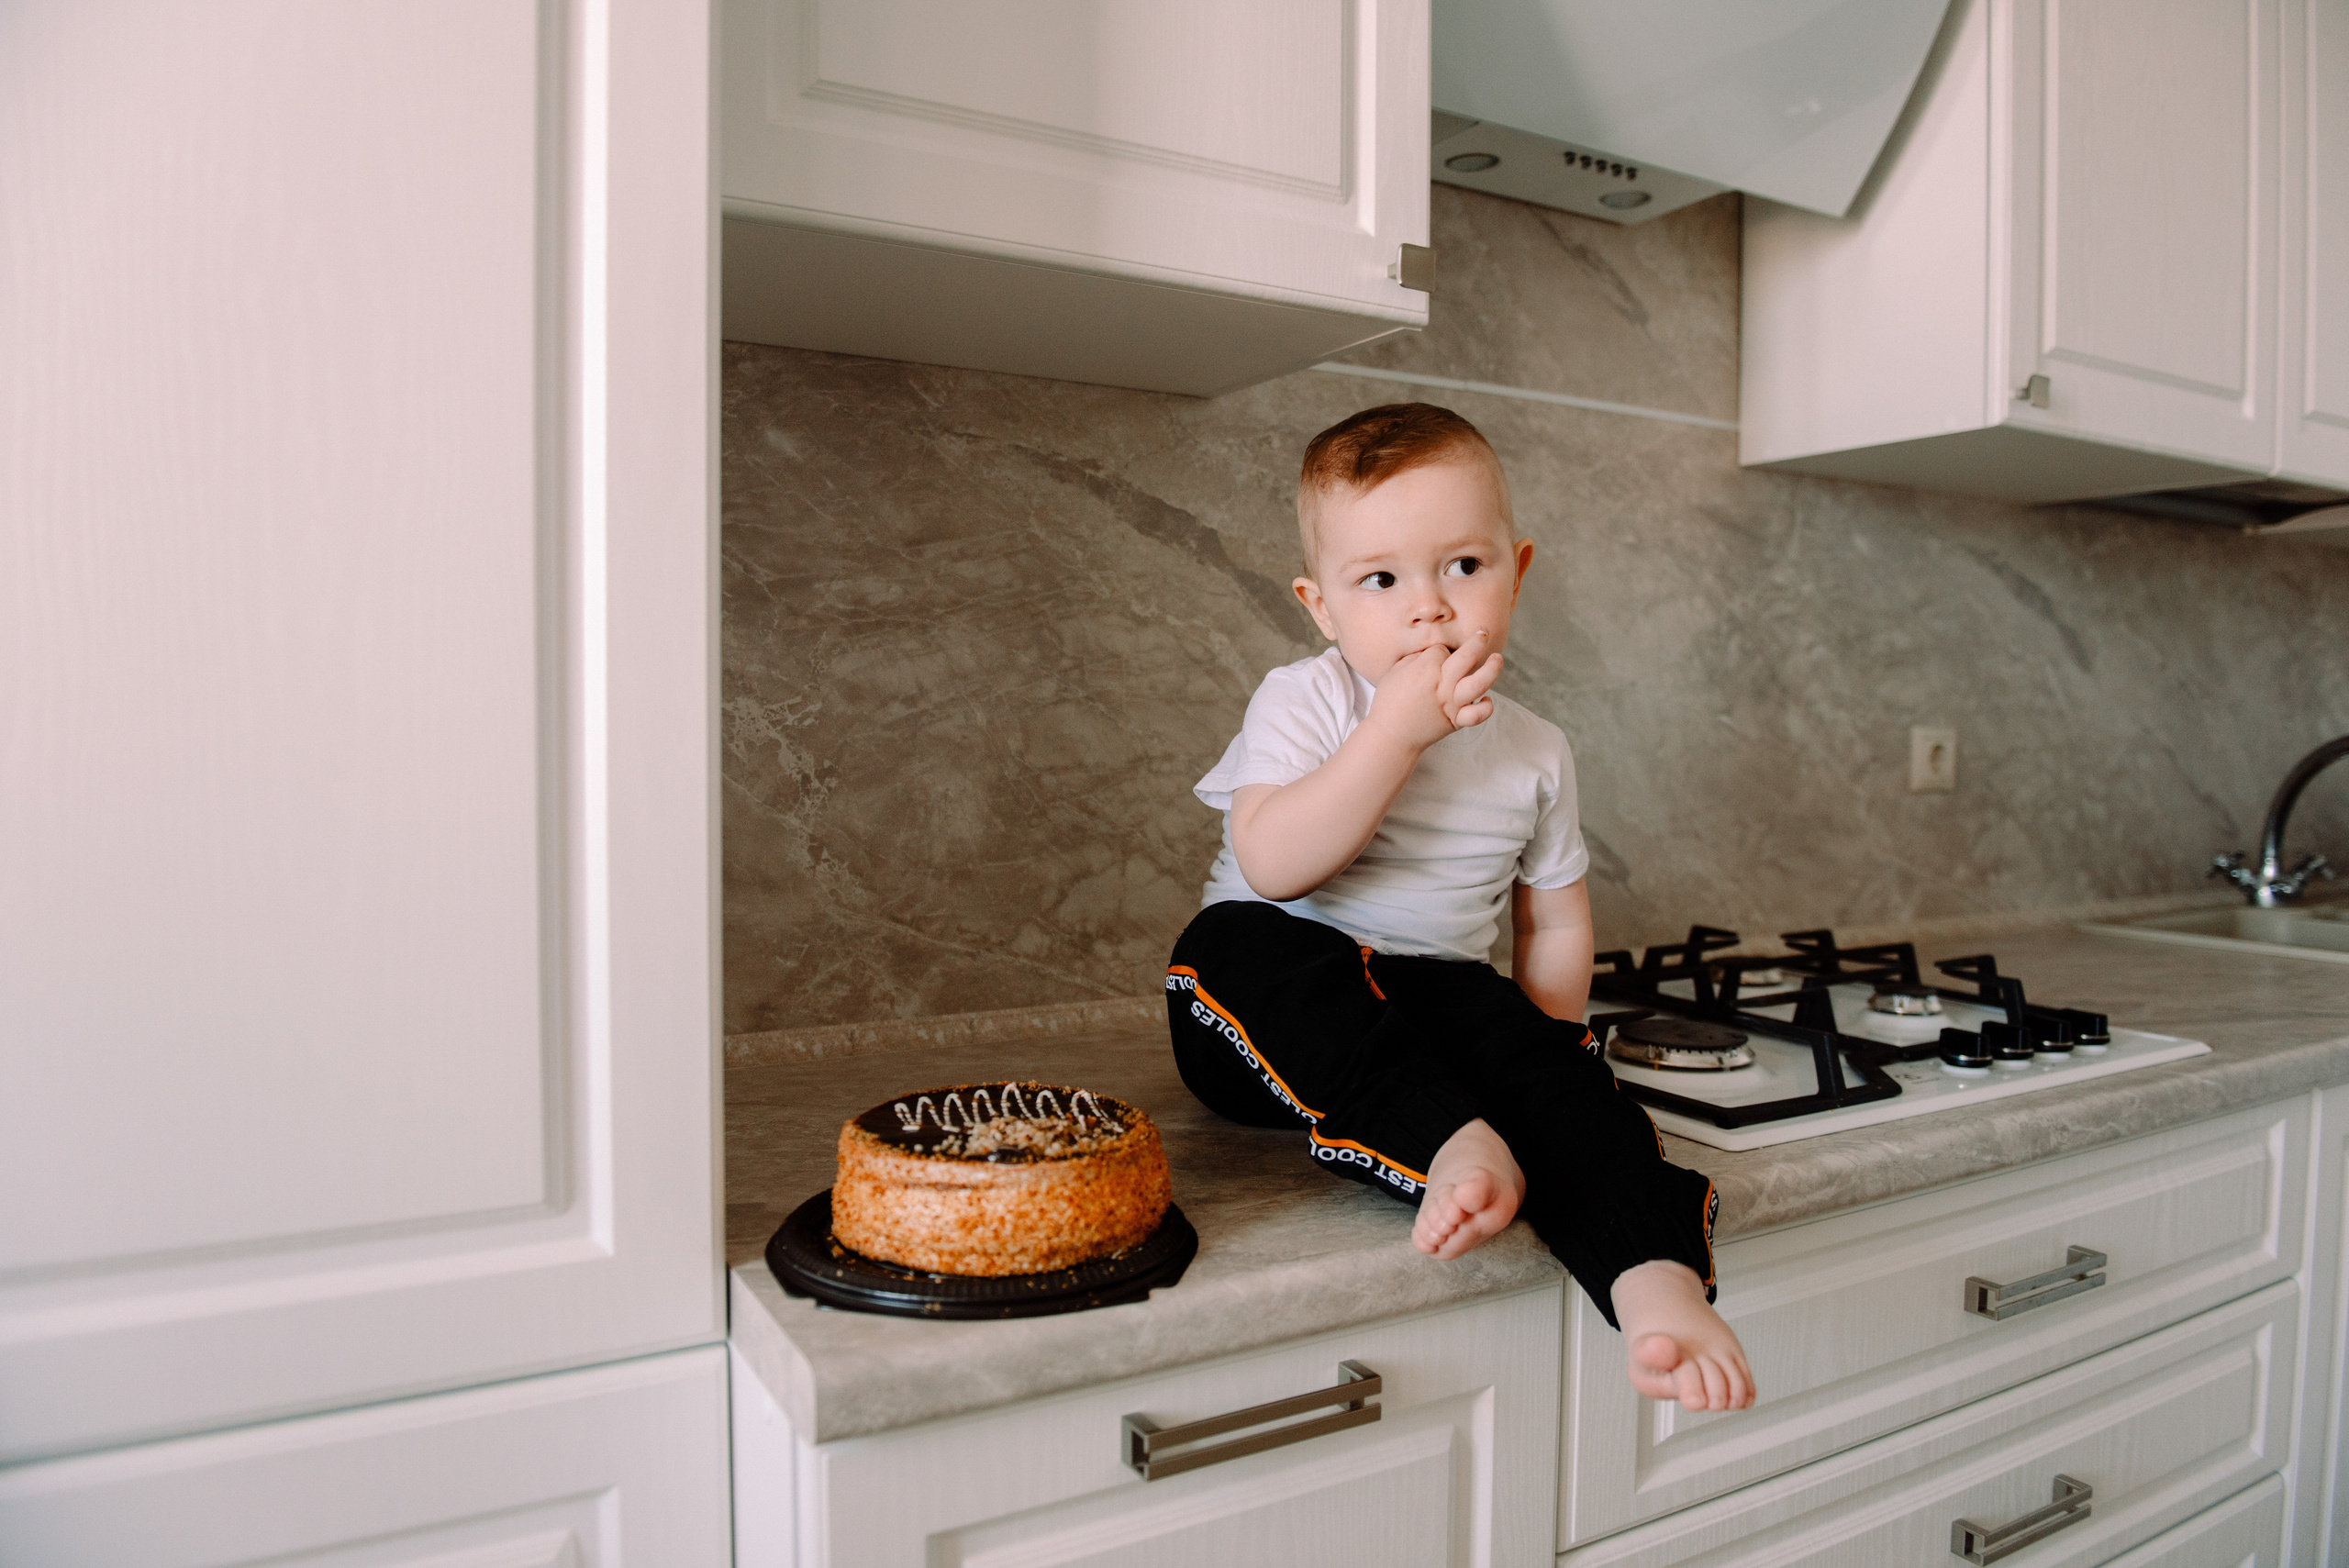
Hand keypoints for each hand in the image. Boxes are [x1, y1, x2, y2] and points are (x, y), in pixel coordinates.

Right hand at [1366, 631, 1501, 751]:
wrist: (1390, 735)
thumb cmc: (1389, 702)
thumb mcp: (1395, 672)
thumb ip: (1415, 658)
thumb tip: (1433, 651)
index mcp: (1425, 669)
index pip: (1442, 649)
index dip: (1439, 651)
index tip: (1435, 657)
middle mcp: (1442, 684)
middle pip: (1467, 655)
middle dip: (1477, 641)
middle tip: (1483, 633)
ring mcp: (1452, 703)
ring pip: (1480, 682)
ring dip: (1492, 668)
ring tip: (1498, 658)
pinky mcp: (1456, 720)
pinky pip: (1478, 715)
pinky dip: (1486, 707)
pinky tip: (1486, 698)